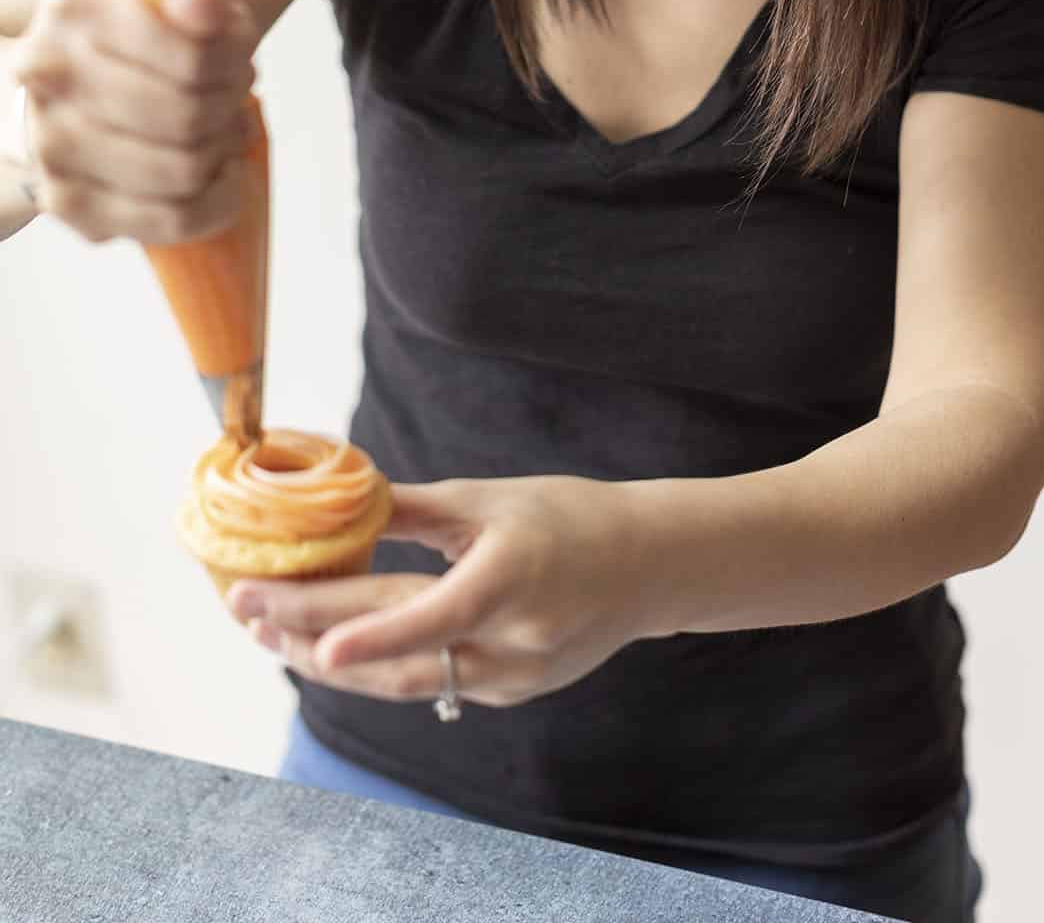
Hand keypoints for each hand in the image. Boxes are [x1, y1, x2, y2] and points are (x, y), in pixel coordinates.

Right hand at [12, 0, 256, 243]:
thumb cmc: (135, 44)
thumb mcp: (174, 2)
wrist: (67, 87)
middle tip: (232, 94)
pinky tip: (219, 172)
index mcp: (77, 4)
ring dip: (224, 150)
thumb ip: (201, 1)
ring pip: (184, 169)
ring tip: (223, 130)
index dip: (235, 64)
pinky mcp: (68, 201)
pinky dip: (219, 199)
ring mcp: (52, 142)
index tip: (239, 58)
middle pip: (189, 115)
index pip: (192, 57)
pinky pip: (173, 217)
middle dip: (229, 106)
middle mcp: (51, 74)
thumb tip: (203, 7)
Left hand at [226, 475, 666, 707]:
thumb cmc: (570, 518)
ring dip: (333, 661)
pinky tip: (331, 648)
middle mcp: (512, 642)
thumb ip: (414, 509)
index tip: (294, 635)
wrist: (648, 567)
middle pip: (397, 655)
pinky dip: (377, 665)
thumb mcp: (492, 500)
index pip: (424, 615)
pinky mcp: (508, 693)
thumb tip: (342, 497)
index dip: (360, 633)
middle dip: (313, 637)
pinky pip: (429, 685)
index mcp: (511, 580)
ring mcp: (511, 678)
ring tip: (271, 637)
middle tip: (247, 615)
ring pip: (404, 684)